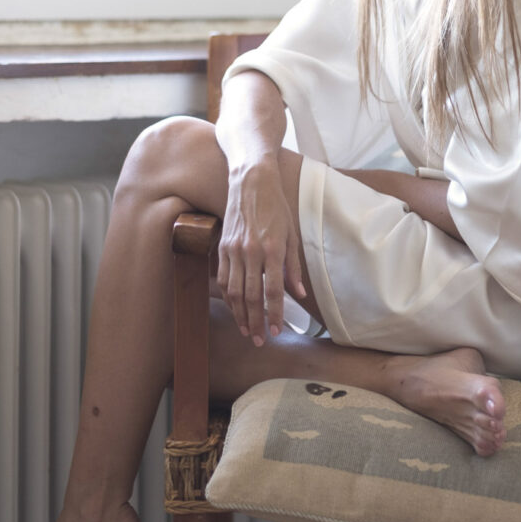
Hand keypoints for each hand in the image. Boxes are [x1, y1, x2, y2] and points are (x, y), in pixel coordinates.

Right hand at [217, 158, 304, 344]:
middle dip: (255, 322)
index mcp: (271, 249)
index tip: (276, 331)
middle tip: (259, 341)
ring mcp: (233, 250)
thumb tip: (298, 294)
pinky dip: (228, 298)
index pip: (272, 292)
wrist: (251, 180)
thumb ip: (293, 267)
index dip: (274, 315)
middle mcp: (250, 252)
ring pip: (234, 292)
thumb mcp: (292, 234)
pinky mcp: (222, 247)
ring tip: (246, 331)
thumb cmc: (276, 207)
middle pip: (251, 297)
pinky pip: (223, 279)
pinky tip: (235, 309)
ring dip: (240, 314)